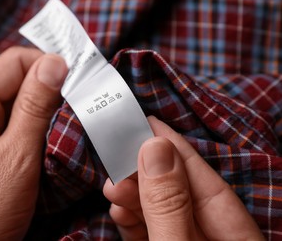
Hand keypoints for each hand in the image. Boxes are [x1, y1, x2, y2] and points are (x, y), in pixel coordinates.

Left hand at [0, 47, 67, 239]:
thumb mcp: (16, 157)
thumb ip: (35, 107)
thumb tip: (55, 63)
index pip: (13, 63)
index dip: (48, 65)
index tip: (80, 79)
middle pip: (17, 82)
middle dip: (52, 90)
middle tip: (84, 103)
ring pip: (22, 105)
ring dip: (49, 111)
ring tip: (75, 123)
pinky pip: (19, 127)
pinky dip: (41, 129)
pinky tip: (58, 140)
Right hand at [103, 116, 263, 239]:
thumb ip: (168, 204)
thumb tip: (155, 148)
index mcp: (236, 236)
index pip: (205, 179)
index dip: (174, 147)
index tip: (147, 121)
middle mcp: (215, 237)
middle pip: (180, 191)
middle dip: (145, 174)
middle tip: (117, 160)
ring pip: (162, 210)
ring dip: (133, 197)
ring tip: (113, 188)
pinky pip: (152, 230)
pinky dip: (132, 220)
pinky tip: (119, 211)